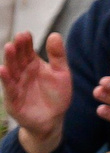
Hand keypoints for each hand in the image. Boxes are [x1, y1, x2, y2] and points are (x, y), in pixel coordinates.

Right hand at [2, 31, 73, 152]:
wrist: (53, 119)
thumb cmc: (57, 95)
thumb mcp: (61, 73)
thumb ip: (58, 55)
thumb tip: (55, 34)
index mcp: (33, 65)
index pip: (28, 51)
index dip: (26, 43)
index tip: (26, 33)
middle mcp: (22, 73)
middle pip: (18, 59)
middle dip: (17, 48)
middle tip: (17, 38)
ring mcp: (16, 86)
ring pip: (11, 70)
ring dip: (9, 60)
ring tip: (9, 47)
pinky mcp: (13, 99)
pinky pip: (9, 88)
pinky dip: (6, 79)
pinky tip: (2, 69)